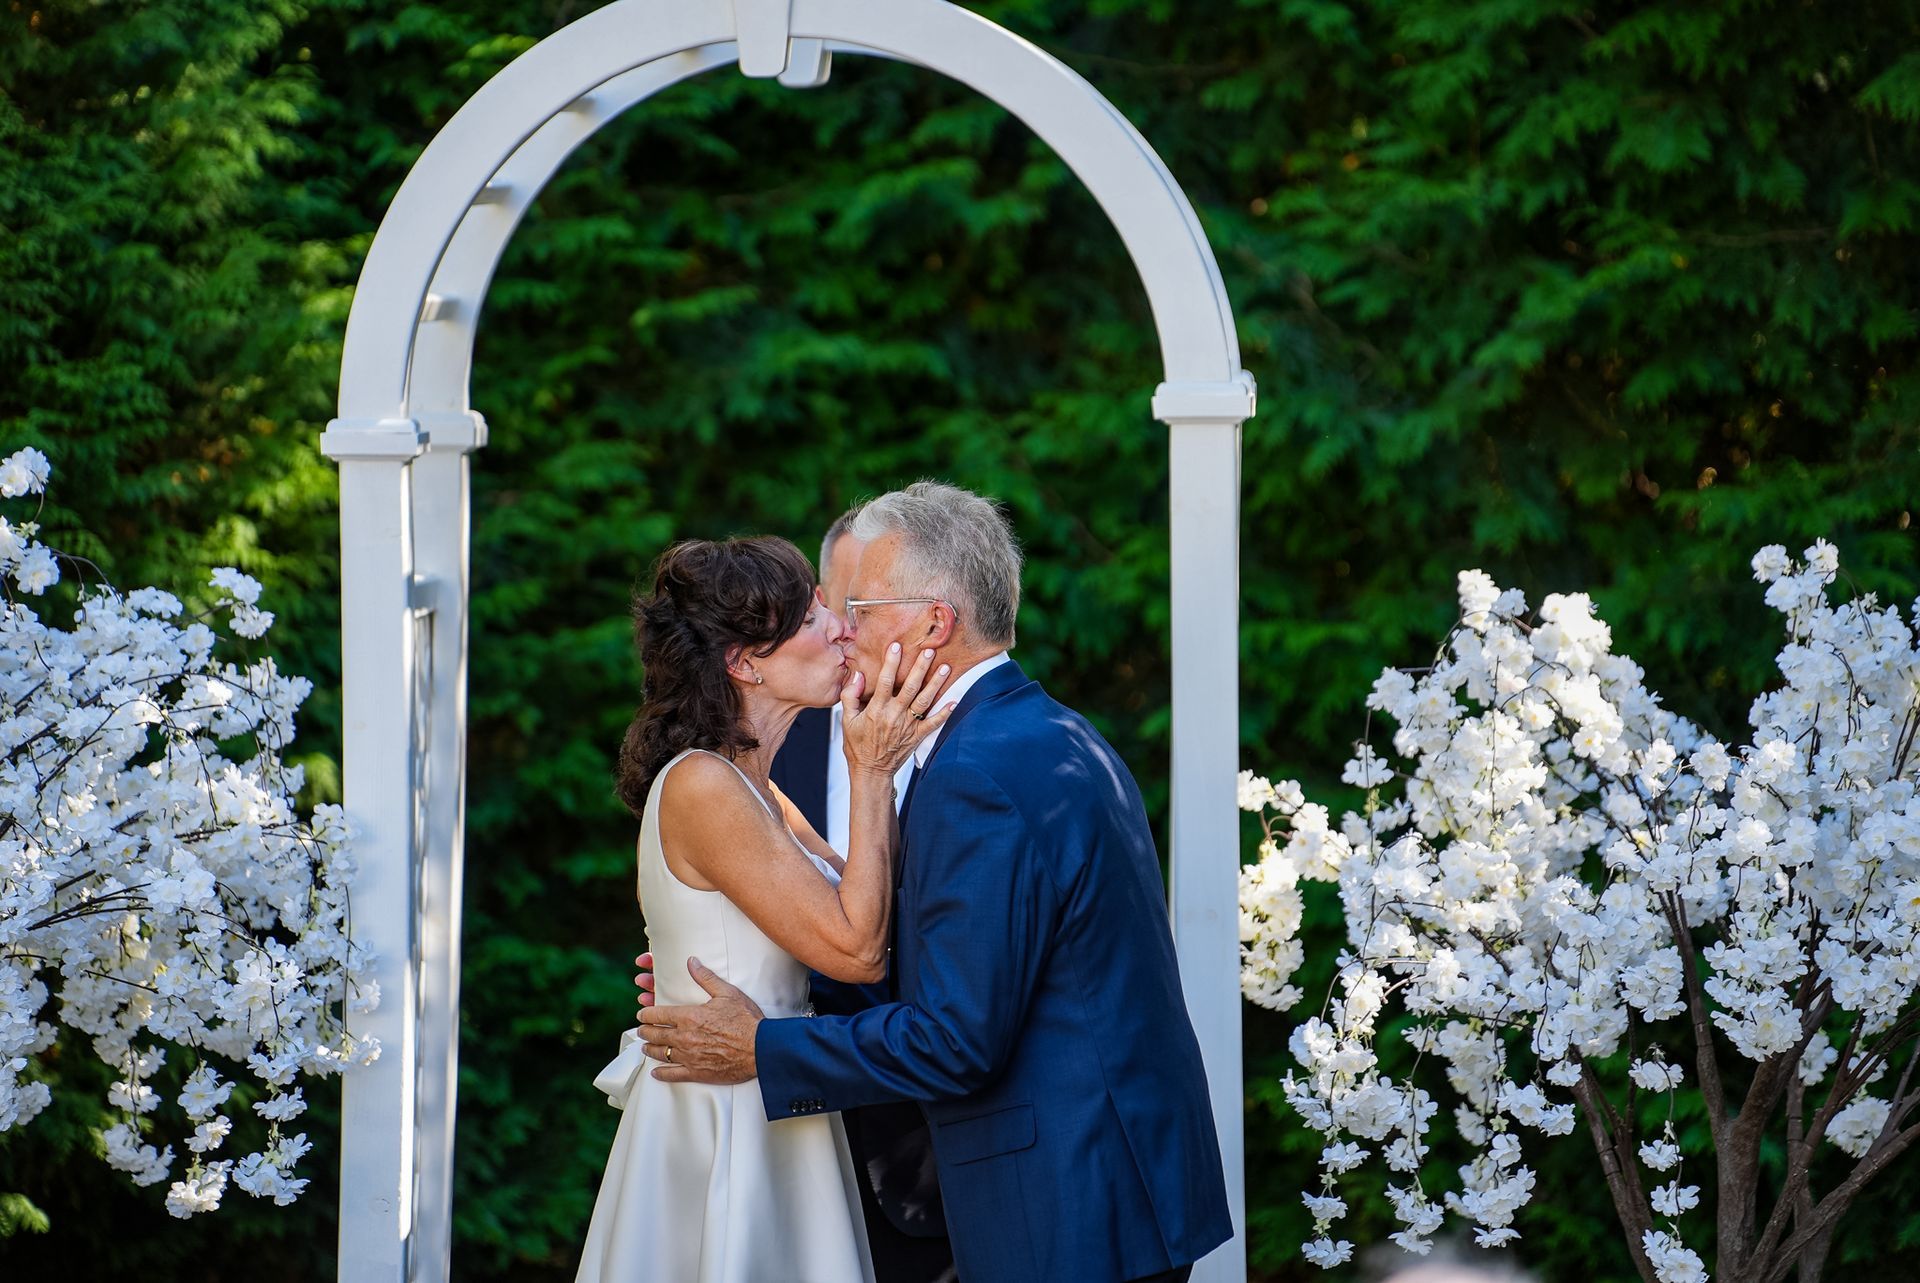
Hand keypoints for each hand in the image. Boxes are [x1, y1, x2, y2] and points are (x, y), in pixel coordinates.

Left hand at [636, 957, 764, 1083]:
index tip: (641, 1014)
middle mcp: (684, 1037)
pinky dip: (661, 1073)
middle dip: (645, 1031)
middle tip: (640, 1030)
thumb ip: (706, 978)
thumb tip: (691, 961)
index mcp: (689, 1017)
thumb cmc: (746, 1020)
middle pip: (655, 1035)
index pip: (658, 1014)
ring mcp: (688, 1057)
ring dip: (650, 1049)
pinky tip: (655, 1072)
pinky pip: (672, 1075)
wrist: (760, 1049)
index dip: (646, 1013)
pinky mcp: (696, 1073)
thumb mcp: (727, 993)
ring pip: (661, 1054)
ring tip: (645, 1047)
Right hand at [841, 642, 954, 775]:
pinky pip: (934, 723)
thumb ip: (850, 696)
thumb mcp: (846, 721)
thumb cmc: (858, 746)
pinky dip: (945, 713)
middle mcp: (894, 716)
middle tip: (929, 651)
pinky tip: (955, 701)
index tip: (896, 646)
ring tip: (945, 667)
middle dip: (920, 668)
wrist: (871, 772)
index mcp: (877, 710)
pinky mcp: (917, 736)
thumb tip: (857, 675)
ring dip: (935, 684)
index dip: (891, 663)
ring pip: (924, 701)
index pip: (884, 681)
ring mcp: (908, 726)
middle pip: (909, 687)